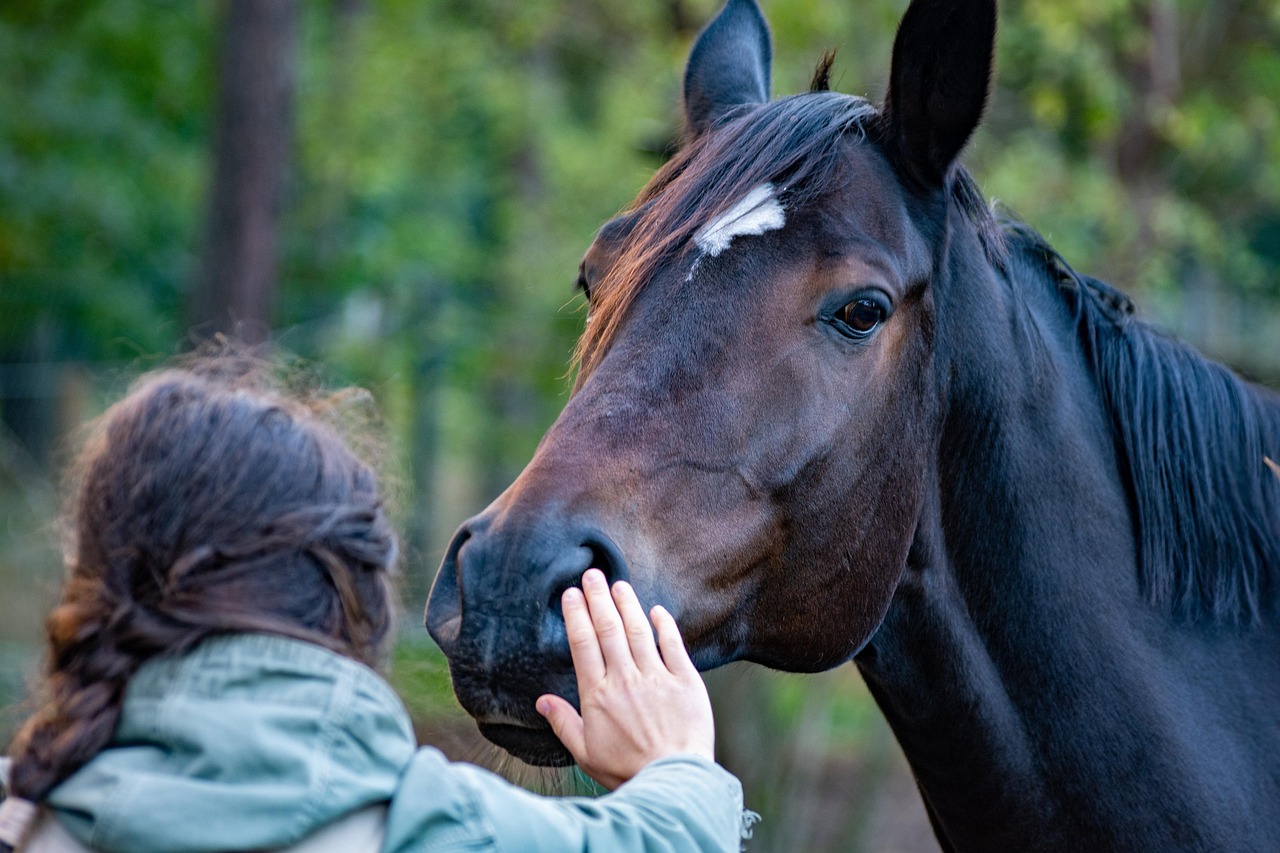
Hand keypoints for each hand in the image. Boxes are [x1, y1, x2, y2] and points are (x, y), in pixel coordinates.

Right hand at [535, 569, 714, 789]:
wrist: (673, 781)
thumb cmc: (627, 771)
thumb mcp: (586, 753)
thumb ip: (564, 723)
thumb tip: (541, 701)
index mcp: (598, 695)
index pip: (583, 645)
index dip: (576, 615)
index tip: (571, 595)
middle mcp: (625, 680)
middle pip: (608, 629)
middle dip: (598, 598)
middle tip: (591, 574)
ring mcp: (656, 678)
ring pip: (638, 631)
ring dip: (627, 604)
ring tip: (618, 584)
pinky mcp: (685, 682)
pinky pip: (673, 646)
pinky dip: (665, 626)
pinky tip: (656, 611)